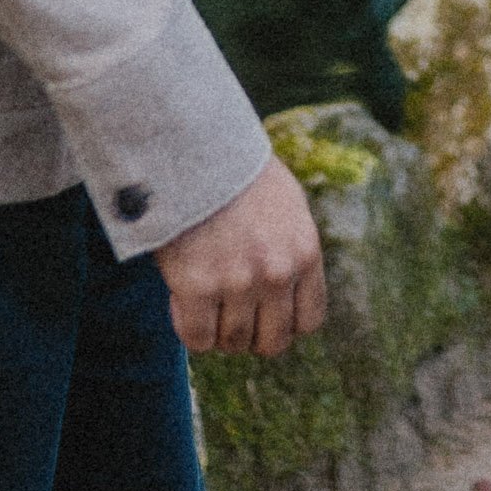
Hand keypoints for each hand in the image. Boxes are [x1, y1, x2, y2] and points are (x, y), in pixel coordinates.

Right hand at [155, 153, 324, 356]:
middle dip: (252, 336)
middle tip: (231, 316)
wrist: (194, 148)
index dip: (284, 325)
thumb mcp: (287, 205)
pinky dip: (190, 330)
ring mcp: (238, 282)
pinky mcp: (197, 286)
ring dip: (218, 333)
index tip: (264, 315)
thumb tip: (289, 288)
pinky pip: (197, 338)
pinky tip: (182, 303)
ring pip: (233, 342)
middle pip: (272, 341)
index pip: (308, 321)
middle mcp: (277, 273)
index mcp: (305, 253)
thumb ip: (293, 248)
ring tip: (206, 305)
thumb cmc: (237, 173)